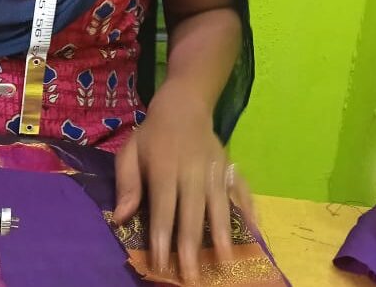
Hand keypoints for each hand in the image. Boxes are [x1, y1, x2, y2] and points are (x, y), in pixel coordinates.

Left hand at [112, 81, 254, 282]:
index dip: (162, 236)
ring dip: (223, 236)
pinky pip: (242, 191)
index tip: (161, 263)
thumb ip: (126, 183)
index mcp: (164, 167)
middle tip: (192, 277)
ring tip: (226, 264)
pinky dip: (249, 211)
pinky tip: (254, 233)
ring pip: (219, 206)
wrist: (183, 105)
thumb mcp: (130, 151)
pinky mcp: (230, 168)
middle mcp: (191, 170)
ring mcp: (214, 169)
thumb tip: (121, 217)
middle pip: (192, 213)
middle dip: (192, 247)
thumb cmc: (152, 135)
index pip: (163, 207)